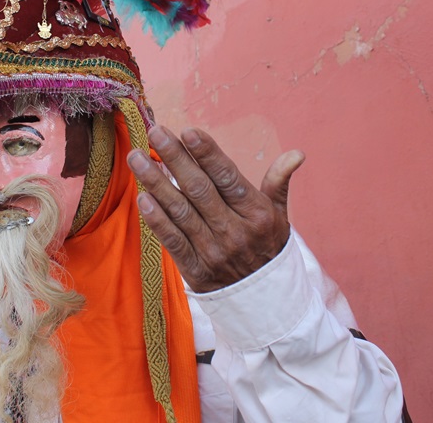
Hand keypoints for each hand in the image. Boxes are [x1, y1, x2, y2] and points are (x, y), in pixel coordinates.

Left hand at [126, 125, 304, 292]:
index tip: (188, 131)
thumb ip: (279, 182)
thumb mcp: (279, 215)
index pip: (228, 178)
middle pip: (199, 189)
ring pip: (180, 211)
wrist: (265, 301)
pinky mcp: (195, 270)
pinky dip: (157, 220)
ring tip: (136, 157)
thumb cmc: (268, 246)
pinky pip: (173, 241)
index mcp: (256, 213)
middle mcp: (234, 231)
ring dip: (155, 182)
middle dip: (175, 159)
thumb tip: (296, 154)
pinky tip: (142, 198)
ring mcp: (213, 251)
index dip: (208, 154)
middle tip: (155, 132)